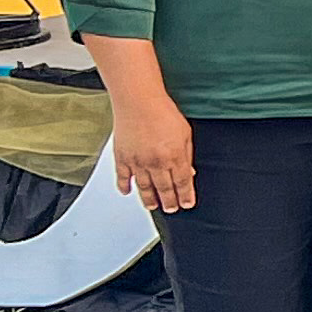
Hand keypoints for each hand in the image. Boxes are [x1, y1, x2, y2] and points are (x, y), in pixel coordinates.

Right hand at [110, 88, 196, 215]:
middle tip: (172, 209)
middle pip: (164, 188)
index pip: (183, 182)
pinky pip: (122, 177)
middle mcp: (156, 162)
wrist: (138, 102)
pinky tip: (127, 192)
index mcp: (175, 156)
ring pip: (144, 187)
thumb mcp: (185, 133)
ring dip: (149, 199)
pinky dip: (125, 186)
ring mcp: (137, 162)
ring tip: (153, 206)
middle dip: (170, 201)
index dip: (186, 195)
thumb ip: (187, 155)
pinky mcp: (122, 157)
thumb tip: (190, 172)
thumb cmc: (163, 112)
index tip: (187, 204)